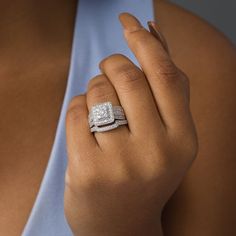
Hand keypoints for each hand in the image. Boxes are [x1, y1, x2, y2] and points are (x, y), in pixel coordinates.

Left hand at [64, 12, 197, 235]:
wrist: (121, 225)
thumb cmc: (144, 173)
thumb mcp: (167, 136)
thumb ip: (164, 89)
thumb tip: (153, 30)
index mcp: (183, 139)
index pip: (165, 74)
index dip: (145, 41)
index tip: (129, 21)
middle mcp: (157, 151)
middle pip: (127, 77)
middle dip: (112, 62)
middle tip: (108, 68)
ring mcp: (121, 163)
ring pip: (98, 91)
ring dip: (94, 87)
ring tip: (99, 105)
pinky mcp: (88, 171)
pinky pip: (75, 112)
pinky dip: (76, 107)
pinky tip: (84, 123)